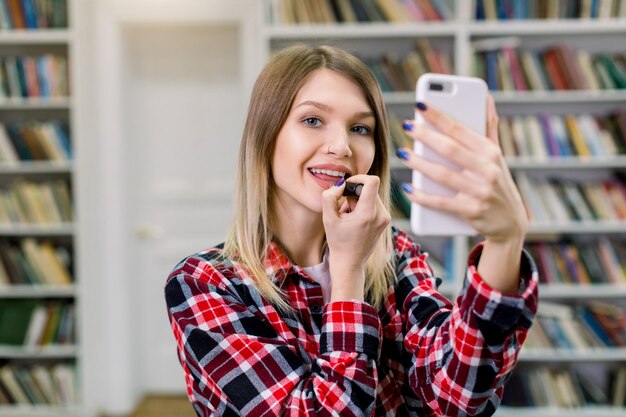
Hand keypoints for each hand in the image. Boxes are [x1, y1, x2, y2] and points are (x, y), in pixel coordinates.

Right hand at [322, 174, 389, 300]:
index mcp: (368, 213)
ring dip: (358, 200)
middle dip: (354, 193)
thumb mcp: (328, 219)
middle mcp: (381, 215)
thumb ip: (330, 197)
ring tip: (348, 216)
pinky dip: (364, 206)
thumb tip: (340, 185)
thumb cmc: (338, 242)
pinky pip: (375, 204)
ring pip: (372, 195)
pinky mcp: (385, 221)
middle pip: (370, 188)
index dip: (359, 177)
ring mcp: (385, 218)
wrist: (349, 263)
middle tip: (343, 207)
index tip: (347, 185)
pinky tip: (355, 219)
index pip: (372, 181)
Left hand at [398, 96, 527, 243]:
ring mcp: (479, 192)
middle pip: (449, 149)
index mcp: (491, 152)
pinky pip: (440, 202)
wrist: (511, 223)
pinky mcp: (470, 212)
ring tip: (403, 153)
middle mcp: (487, 170)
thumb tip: (485, 98)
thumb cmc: (498, 182)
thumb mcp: (497, 156)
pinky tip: (408, 188)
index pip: (460, 130)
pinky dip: (422, 196)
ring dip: (419, 163)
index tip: (420, 105)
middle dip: (426, 135)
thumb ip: (489, 127)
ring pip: (442, 175)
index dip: (439, 116)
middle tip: (407, 125)